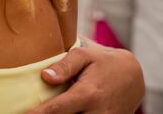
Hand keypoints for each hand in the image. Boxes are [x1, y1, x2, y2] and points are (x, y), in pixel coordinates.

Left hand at [27, 44, 143, 113]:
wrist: (133, 77)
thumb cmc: (103, 62)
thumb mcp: (85, 55)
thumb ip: (64, 65)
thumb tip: (45, 77)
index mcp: (88, 94)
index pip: (57, 109)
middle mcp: (97, 113)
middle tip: (29, 111)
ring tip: (42, 111)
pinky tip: (58, 112)